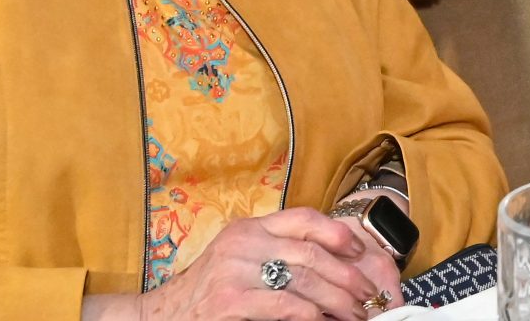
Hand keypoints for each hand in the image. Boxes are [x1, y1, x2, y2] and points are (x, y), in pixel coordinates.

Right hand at [135, 209, 401, 320]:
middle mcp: (243, 242)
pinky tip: (324, 320)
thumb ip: (277, 255)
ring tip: (355, 313)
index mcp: (249, 228)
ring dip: (338, 300)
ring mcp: (235, 270)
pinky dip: (313, 315)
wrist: (162, 316)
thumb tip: (332, 266)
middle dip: (347, 276)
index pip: (304, 218)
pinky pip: (286, 305)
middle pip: (311, 253)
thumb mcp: (240, 260)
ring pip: (304, 280)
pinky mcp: (231, 300)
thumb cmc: (209, 292)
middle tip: (367, 294)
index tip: (360, 252)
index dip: (338, 234)